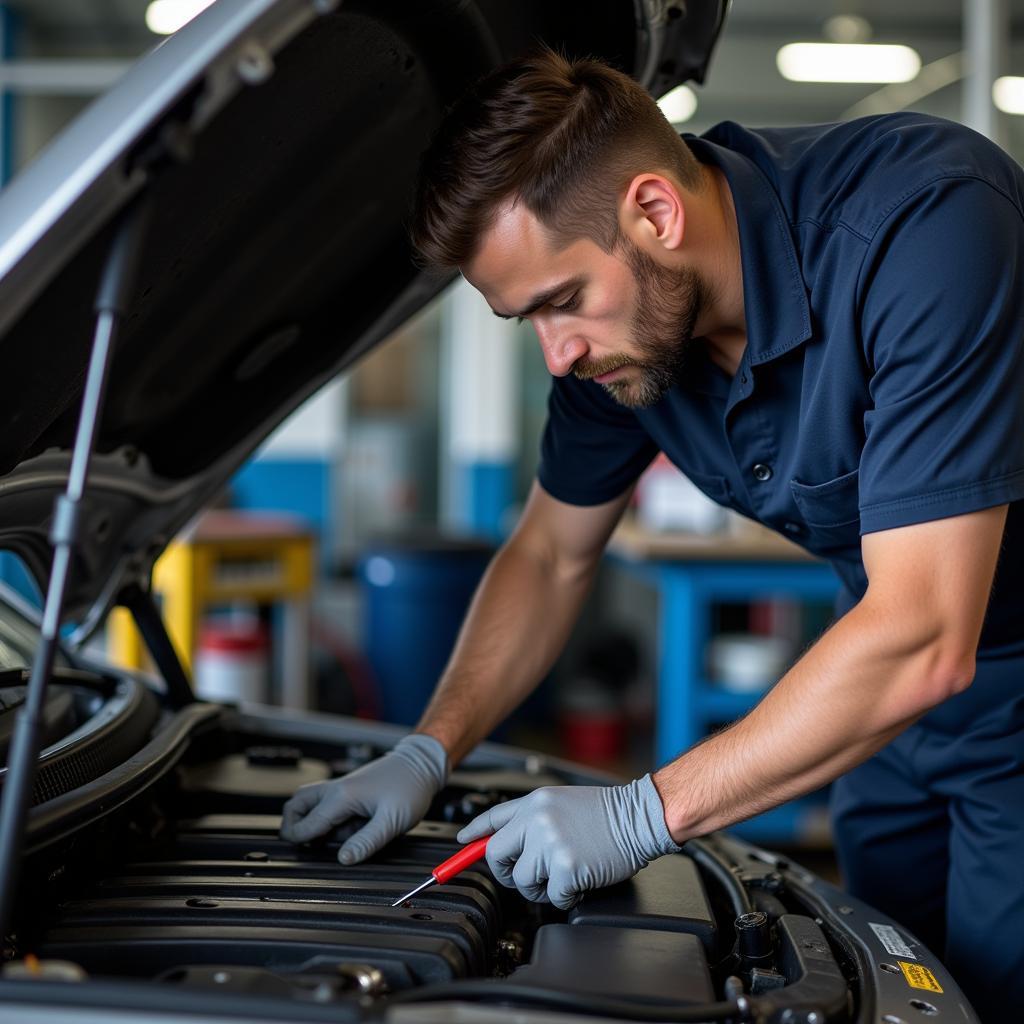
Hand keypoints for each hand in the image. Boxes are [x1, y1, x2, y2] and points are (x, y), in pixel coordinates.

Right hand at [279, 734, 447, 863]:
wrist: (422, 764)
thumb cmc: (410, 787)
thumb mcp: (392, 821)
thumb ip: (366, 842)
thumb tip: (343, 859)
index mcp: (341, 797)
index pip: (306, 823)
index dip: (300, 840)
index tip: (303, 853)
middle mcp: (336, 789)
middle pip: (296, 804)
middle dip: (293, 826)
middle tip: (304, 844)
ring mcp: (342, 788)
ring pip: (309, 803)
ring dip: (312, 822)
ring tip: (335, 837)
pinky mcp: (351, 790)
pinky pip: (327, 804)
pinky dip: (328, 818)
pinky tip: (348, 828)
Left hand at [457, 774, 679, 908]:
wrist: (639, 815)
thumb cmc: (607, 812)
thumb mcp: (562, 802)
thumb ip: (533, 818)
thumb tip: (509, 841)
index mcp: (535, 802)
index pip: (493, 818)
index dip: (473, 834)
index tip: (461, 845)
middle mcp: (537, 819)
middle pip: (496, 855)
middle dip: (509, 872)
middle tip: (528, 875)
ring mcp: (550, 842)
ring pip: (524, 881)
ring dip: (541, 887)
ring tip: (563, 873)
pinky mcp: (566, 866)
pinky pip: (552, 895)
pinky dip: (566, 895)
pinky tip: (580, 879)